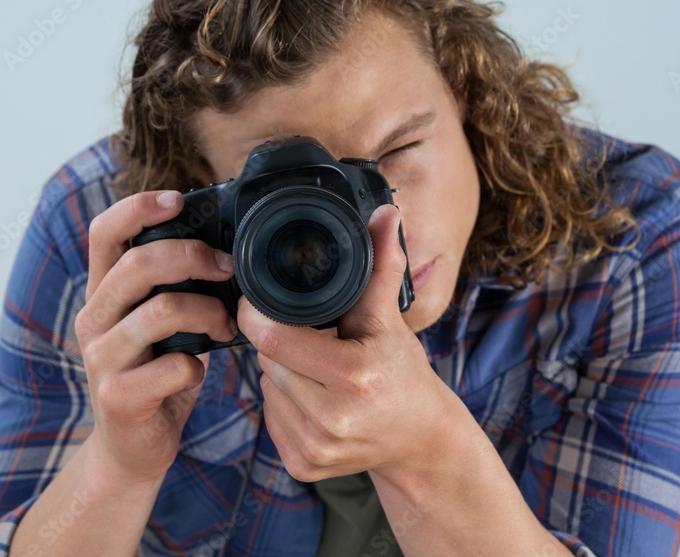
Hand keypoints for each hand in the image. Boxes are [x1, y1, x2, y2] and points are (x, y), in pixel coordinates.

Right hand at [74, 190, 238, 486]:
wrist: (133, 448)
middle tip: (229, 269)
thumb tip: (229, 248)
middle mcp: (94, 319)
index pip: (104, 233)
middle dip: (194, 257)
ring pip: (161, 311)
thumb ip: (176, 287)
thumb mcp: (162, 324)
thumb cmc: (158, 373)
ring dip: (208, 313)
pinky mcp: (119, 397)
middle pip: (138, 264)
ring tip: (227, 326)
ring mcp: (102, 359)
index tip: (179, 198)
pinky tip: (202, 371)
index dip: (138, 207)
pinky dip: (199, 365)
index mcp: (104, 293)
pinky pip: (175, 365)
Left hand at [240, 203, 455, 482]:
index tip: (261, 300)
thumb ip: (381, 265)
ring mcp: (315, 448)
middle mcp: (332, 419)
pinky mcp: (302, 466)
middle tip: (310, 335)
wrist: (419, 438)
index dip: (259, 314)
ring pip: (266, 388)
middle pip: (268, 361)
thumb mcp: (391, 319)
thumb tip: (384, 213)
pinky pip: (270, 417)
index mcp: (354, 377)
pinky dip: (283, 401)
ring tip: (317, 366)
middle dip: (279, 342)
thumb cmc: (404, 373)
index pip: (275, 339)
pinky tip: (313, 396)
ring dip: (280, 371)